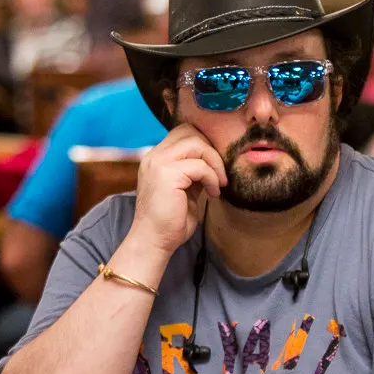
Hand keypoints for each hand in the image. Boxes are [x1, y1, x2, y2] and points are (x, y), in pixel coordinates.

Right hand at [130, 125, 226, 254]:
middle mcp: (154, 156)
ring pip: (196, 143)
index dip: (204, 144)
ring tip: (218, 184)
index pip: (182, 133)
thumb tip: (215, 161)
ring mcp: (158, 163)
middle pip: (190, 131)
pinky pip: (200, 166)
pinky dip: (212, 178)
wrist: (154, 242)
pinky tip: (213, 194)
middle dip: (211, 149)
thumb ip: (195, 172)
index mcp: (156, 158)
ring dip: (214, 163)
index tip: (215, 166)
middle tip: (219, 173)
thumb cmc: (170, 222)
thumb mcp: (186, 190)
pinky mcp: (166, 174)